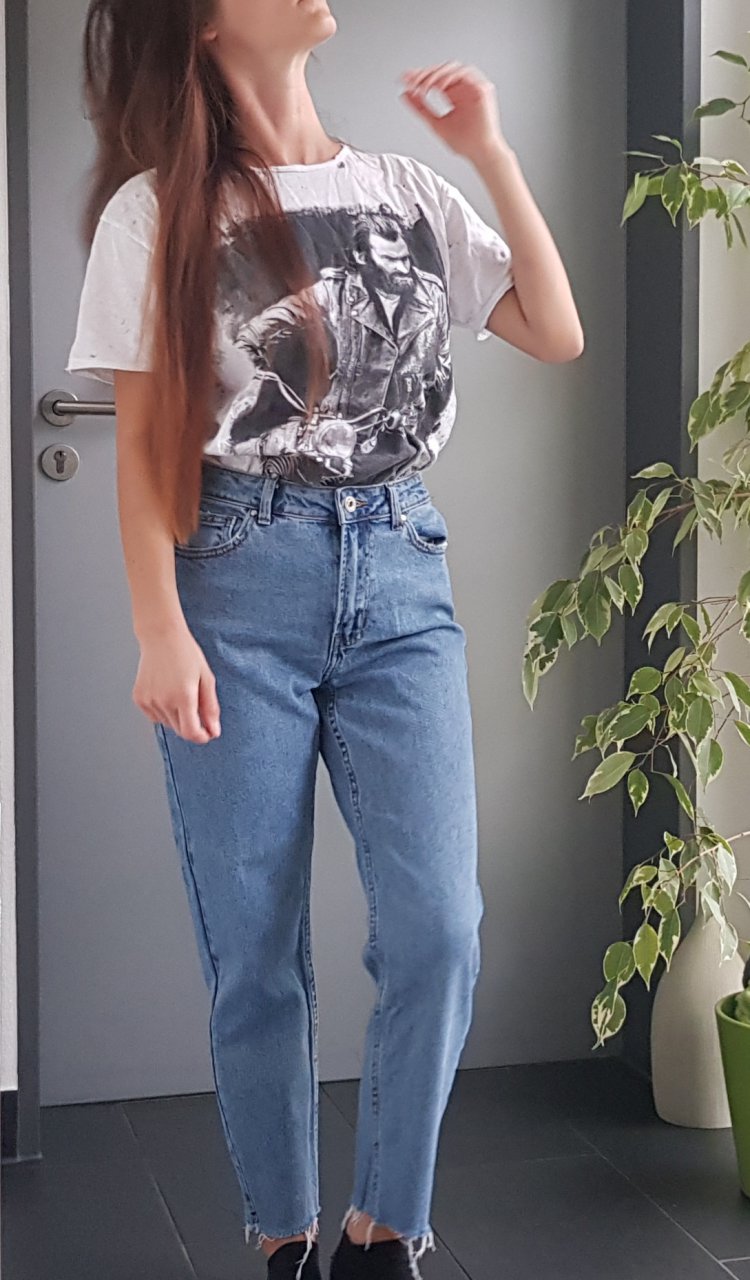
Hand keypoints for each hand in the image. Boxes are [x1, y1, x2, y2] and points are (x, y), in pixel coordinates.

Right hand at [133, 622, 220, 742]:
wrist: (161, 636)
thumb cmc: (186, 654)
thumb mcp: (206, 679)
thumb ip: (211, 708)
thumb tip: (214, 731)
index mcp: (183, 696)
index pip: (191, 732)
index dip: (202, 737)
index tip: (207, 734)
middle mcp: (164, 701)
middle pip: (180, 730)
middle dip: (192, 726)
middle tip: (197, 708)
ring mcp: (149, 700)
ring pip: (168, 724)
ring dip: (177, 717)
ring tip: (180, 692)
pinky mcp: (139, 698)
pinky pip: (155, 717)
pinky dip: (163, 711)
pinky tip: (166, 692)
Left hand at [398, 61, 509, 165]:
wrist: (480, 153)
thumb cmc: (465, 143)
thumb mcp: (436, 123)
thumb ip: (421, 108)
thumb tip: (406, 93)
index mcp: (453, 95)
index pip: (434, 79)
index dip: (419, 77)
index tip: (404, 80)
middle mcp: (463, 88)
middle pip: (442, 70)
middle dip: (425, 74)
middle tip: (411, 81)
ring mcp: (473, 87)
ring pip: (452, 68)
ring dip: (436, 74)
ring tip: (423, 86)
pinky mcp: (482, 89)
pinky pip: (465, 73)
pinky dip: (450, 76)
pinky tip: (439, 86)